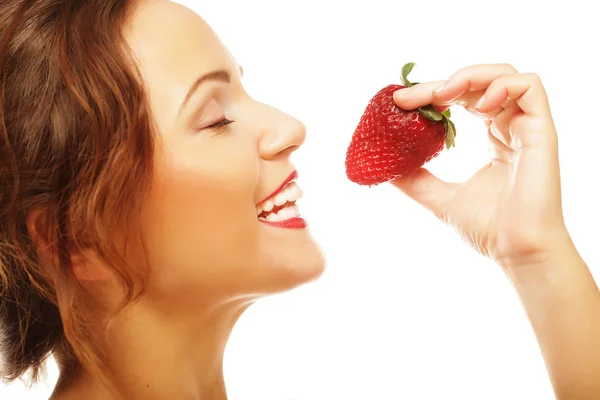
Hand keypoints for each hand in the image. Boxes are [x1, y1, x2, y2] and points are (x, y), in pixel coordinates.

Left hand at [391, 64, 568, 267]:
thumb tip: (385, 168)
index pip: (463, 100)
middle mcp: (511, 128)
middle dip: (441, 83)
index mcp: (494, 139)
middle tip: (408, 97)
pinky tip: (477, 107)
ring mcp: (528, 127)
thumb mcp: (439, 197)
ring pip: (505, 75)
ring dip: (469, 76)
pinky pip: (531, 86)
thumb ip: (415, 179)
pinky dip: (501, 85)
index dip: (432, 94)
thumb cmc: (489, 229)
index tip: (400, 101)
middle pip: (479, 83)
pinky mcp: (542, 131)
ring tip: (440, 97)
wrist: (516, 251)